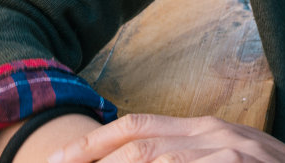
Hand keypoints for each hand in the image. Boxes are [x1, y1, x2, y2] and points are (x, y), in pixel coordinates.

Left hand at [45, 113, 284, 162]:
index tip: (55, 162)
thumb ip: (187, 155)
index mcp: (205, 129)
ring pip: (152, 158)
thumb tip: (135, 160)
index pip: (135, 125)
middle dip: (89, 160)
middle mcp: (213, 136)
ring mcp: (228, 155)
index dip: (90, 143)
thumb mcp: (230, 158)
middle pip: (136, 142)